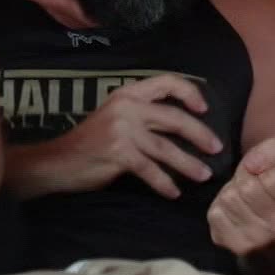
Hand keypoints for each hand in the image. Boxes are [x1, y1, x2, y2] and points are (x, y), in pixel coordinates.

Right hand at [46, 74, 223, 198]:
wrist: (58, 161)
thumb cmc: (90, 142)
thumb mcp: (116, 116)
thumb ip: (143, 114)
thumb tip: (182, 125)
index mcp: (129, 93)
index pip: (166, 82)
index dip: (189, 92)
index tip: (204, 108)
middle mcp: (127, 107)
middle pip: (174, 118)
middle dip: (199, 134)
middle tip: (216, 148)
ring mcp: (122, 130)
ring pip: (166, 148)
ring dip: (188, 164)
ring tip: (204, 175)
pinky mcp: (118, 153)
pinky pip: (150, 169)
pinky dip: (165, 183)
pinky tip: (174, 192)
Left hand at [208, 136, 274, 256]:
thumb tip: (252, 165)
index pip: (273, 177)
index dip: (264, 167)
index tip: (267, 173)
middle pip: (247, 187)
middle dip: (245, 178)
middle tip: (252, 184)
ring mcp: (259, 241)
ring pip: (229, 199)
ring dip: (232, 192)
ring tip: (244, 198)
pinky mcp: (236, 247)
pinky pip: (215, 215)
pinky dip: (221, 208)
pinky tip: (234, 212)